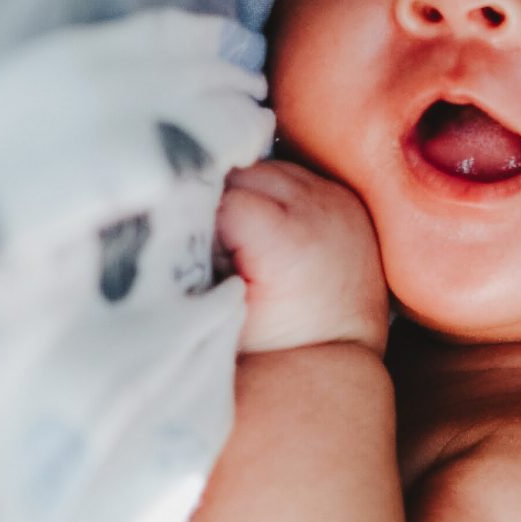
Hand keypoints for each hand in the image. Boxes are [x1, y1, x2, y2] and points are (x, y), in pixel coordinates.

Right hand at [217, 158, 388, 354]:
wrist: (337, 353)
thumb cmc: (272, 342)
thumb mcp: (222, 308)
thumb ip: (198, 258)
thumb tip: (174, 218)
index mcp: (287, 238)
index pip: (221, 195)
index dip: (200, 219)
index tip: (199, 248)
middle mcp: (318, 209)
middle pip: (244, 173)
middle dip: (221, 200)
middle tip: (215, 241)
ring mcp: (337, 201)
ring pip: (267, 168)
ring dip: (247, 191)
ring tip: (241, 234)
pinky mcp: (346, 199)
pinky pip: (296, 176)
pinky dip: (274, 192)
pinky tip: (266, 224)